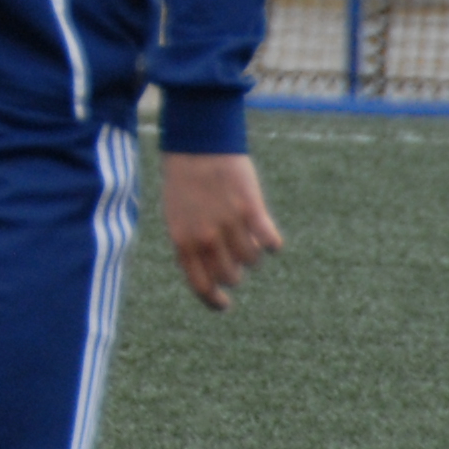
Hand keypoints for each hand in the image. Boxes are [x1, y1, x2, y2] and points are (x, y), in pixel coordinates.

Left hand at [160, 152, 281, 311]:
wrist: (197, 144)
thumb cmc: (183, 180)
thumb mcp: (176, 217)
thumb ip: (189, 246)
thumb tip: (208, 274)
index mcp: (183, 242)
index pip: (202, 286)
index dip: (215, 301)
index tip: (225, 304)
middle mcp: (205, 238)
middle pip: (231, 276)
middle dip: (235, 271)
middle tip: (235, 255)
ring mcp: (229, 225)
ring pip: (252, 260)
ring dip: (252, 252)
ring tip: (247, 234)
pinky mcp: (252, 209)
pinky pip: (270, 242)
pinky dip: (272, 243)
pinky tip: (268, 235)